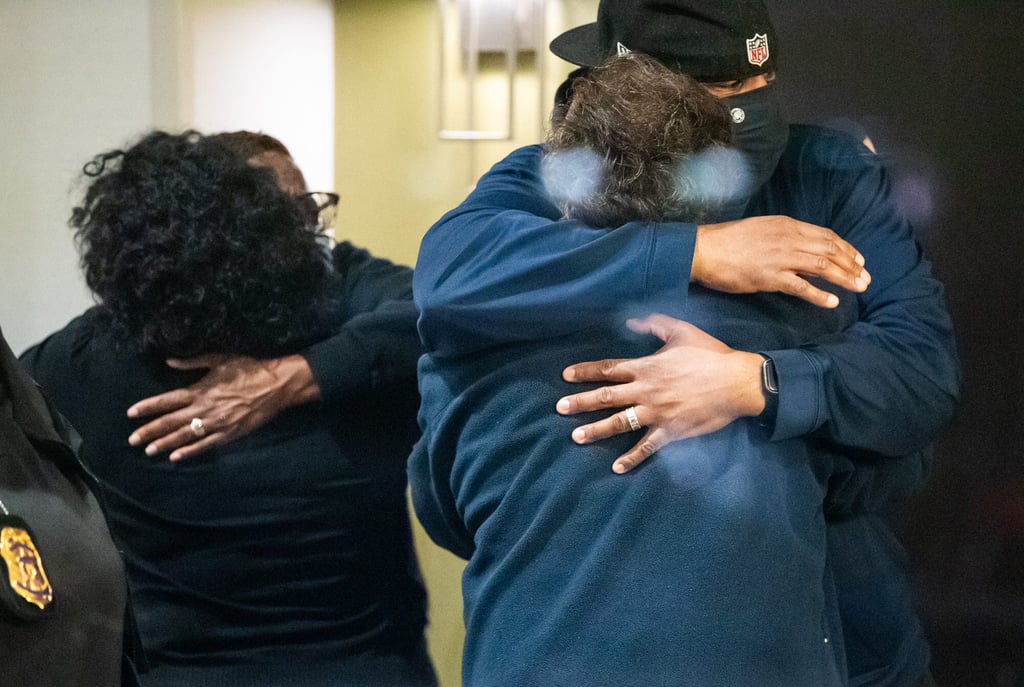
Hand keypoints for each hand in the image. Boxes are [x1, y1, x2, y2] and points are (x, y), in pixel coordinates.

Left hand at [127, 354, 318, 460]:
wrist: (277, 385)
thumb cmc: (250, 368)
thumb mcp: (220, 359)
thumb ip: (193, 362)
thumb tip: (169, 360)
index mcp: (201, 390)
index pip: (167, 400)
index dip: (148, 407)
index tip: (131, 414)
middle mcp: (205, 408)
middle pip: (171, 421)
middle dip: (150, 431)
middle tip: (132, 440)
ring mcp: (217, 423)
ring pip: (185, 435)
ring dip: (165, 443)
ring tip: (149, 451)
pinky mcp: (230, 433)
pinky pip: (206, 445)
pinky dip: (190, 451)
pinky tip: (176, 457)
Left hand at [556, 314, 764, 473]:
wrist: (737, 381)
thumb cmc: (710, 354)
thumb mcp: (681, 331)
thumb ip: (655, 325)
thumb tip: (632, 320)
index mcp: (646, 367)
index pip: (608, 369)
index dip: (585, 372)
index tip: (566, 376)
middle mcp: (646, 390)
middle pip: (606, 397)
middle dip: (580, 403)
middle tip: (560, 408)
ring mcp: (657, 413)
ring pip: (619, 422)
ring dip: (596, 430)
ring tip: (576, 437)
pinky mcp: (671, 431)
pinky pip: (647, 447)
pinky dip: (632, 458)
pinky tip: (616, 467)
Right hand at [692, 215, 870, 307]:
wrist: (703, 250)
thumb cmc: (727, 241)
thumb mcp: (760, 230)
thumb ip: (783, 237)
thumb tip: (800, 248)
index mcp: (786, 225)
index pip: (825, 235)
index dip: (845, 247)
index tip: (859, 259)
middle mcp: (787, 238)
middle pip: (829, 249)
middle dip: (851, 264)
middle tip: (866, 277)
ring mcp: (780, 257)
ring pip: (822, 266)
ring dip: (844, 277)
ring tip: (859, 287)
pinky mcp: (770, 276)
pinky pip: (801, 286)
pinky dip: (820, 294)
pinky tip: (833, 302)